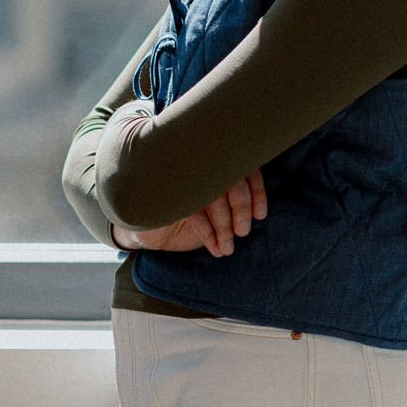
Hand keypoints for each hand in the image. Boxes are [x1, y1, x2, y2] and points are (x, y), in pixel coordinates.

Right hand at [113, 169, 266, 257]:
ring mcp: (185, 174)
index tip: (260, 216)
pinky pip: (193, 211)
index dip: (256, 192)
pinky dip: (206, 231)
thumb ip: (233, 197)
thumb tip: (257, 212)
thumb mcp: (215, 199)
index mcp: (218, 158)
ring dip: (222, 226)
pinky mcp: (169, 191)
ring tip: (227, 249)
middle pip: (229, 180)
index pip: (244, 168)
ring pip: (211, 196)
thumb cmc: (189, 207)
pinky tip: (215, 246)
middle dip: (239, 210)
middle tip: (242, 232)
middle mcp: (203, 161)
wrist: (147, 215)